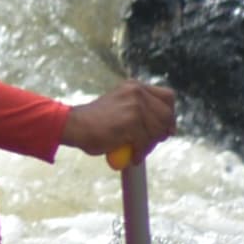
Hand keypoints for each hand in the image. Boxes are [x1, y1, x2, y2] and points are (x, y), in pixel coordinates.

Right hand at [58, 80, 177, 163]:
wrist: (73, 125)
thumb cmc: (95, 122)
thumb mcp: (121, 107)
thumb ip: (139, 110)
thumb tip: (166, 128)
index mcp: (135, 86)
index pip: (167, 97)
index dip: (169, 115)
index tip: (165, 128)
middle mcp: (137, 92)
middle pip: (166, 115)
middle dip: (162, 132)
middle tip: (150, 143)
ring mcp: (134, 106)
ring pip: (157, 130)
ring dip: (150, 145)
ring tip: (137, 151)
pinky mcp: (130, 122)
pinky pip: (145, 142)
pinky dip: (140, 153)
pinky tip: (131, 156)